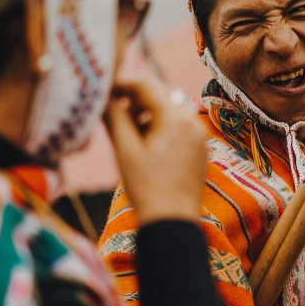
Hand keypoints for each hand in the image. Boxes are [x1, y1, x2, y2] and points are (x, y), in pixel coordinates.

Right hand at [105, 74, 206, 223]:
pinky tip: (148, 145)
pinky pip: (181, 126)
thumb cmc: (146, 186)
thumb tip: (103, 96)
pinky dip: (163, 127)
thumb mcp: (125, 149)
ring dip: (149, 113)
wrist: (172, 222)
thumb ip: (114, 116)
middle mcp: (193, 121)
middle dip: (136, 99)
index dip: (122, 84)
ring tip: (130, 133)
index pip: (146, 85)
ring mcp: (200, 135)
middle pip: (161, 95)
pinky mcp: (202, 148)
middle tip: (114, 112)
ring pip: (171, 110)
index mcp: (175, 118)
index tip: (104, 90)